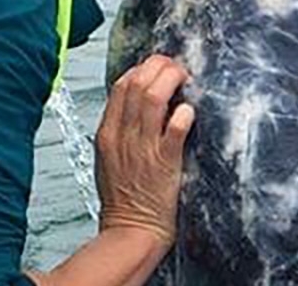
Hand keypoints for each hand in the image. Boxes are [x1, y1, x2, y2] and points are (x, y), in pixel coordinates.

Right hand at [94, 54, 195, 243]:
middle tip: (176, 67)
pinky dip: (184, 114)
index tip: (158, 67)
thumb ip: (121, 130)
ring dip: (172, 80)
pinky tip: (190, 111)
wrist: (131, 231)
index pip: (120, 85)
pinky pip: (175, 128)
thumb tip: (139, 103)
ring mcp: (143, 148)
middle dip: (159, 66)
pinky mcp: (165, 163)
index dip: (142, 68)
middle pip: (136, 83)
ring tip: (186, 79)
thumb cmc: (124, 198)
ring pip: (153, 97)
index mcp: (107, 133)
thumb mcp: (110, 158)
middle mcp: (123, 136)